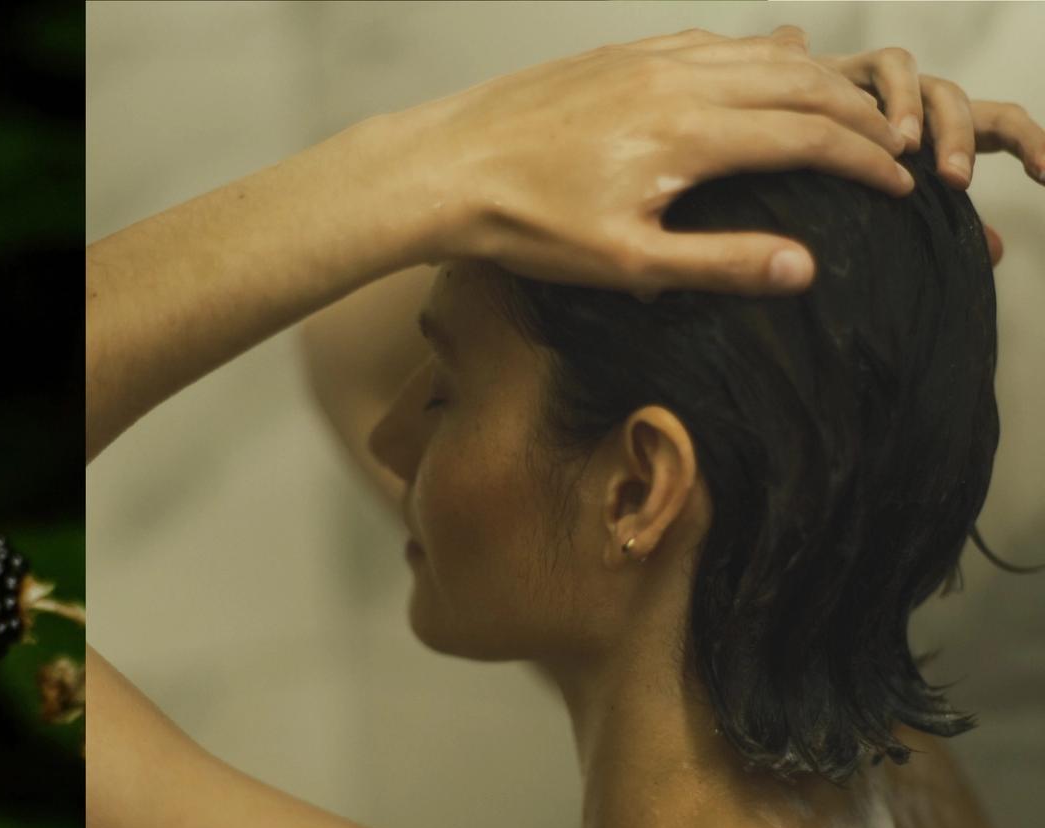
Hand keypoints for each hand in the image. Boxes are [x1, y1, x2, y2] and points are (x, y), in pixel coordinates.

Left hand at [407, 25, 920, 300]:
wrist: (442, 170)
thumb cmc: (524, 224)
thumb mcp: (627, 264)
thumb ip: (720, 263)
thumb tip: (804, 268)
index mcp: (691, 134)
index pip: (809, 137)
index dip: (866, 162)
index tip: (901, 187)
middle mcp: (677, 82)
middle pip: (798, 83)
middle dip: (858, 115)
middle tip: (894, 147)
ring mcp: (645, 60)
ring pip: (755, 55)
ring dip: (812, 80)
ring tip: (847, 108)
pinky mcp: (615, 56)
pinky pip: (706, 44)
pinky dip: (753, 58)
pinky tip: (760, 72)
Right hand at [814, 46, 1044, 267]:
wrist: (763, 134)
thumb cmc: (824, 175)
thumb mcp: (886, 203)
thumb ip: (941, 223)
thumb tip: (996, 252)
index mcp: (937, 130)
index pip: (1000, 125)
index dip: (1033, 145)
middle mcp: (918, 102)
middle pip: (961, 102)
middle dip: (963, 139)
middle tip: (953, 181)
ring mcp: (884, 82)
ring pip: (925, 80)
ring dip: (920, 112)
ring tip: (904, 148)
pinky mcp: (849, 67)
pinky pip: (884, 66)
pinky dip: (885, 95)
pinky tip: (867, 127)